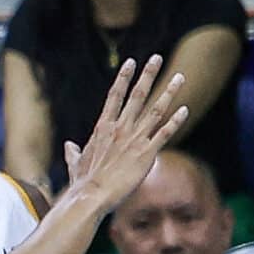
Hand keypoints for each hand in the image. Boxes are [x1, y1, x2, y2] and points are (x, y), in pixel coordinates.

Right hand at [61, 55, 187, 212]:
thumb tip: (68, 146)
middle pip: (137, 95)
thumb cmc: (82, 182)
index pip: (115, 96)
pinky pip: (165, 133)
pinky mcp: (147, 153)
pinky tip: (185, 109)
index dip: (123, 77)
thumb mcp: (75, 164)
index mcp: (103, 127)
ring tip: (180, 76)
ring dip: (169, 92)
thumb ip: (73, 152)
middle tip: (157, 58)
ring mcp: (134, 139)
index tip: (131, 62)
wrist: (91, 196)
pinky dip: (175, 120)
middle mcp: (120, 128)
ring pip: (156, 109)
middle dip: (148, 75)